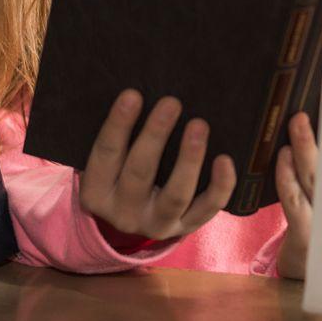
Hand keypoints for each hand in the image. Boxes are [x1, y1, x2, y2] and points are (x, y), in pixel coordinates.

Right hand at [78, 89, 236, 240]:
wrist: (133, 219)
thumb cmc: (120, 172)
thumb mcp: (108, 162)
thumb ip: (119, 136)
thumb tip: (140, 92)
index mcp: (96, 192)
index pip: (105, 154)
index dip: (118, 124)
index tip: (133, 94)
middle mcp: (123, 213)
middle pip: (139, 173)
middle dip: (156, 135)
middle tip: (171, 102)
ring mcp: (156, 224)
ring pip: (175, 195)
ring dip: (188, 159)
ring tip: (199, 126)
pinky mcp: (185, 228)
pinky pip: (206, 209)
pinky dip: (219, 186)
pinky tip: (225, 160)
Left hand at [276, 112, 315, 278]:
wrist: (310, 278)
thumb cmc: (316, 228)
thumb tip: (310, 127)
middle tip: (316, 103)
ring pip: (315, 178)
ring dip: (306, 149)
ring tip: (297, 123)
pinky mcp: (305, 235)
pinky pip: (294, 202)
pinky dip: (286, 178)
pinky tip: (282, 158)